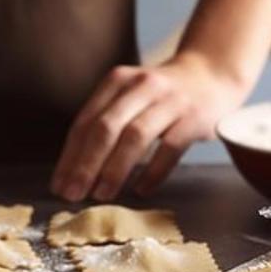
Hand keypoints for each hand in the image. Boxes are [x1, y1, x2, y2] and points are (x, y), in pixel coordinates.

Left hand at [50, 52, 248, 201]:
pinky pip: (170, 147)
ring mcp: (169, 100)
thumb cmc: (161, 96)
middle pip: (105, 128)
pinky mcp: (194, 116)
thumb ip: (106, 122)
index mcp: (117, 81)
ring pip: (135, 136)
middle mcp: (141, 86)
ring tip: (102, 195)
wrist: (212, 75)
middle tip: (73, 194)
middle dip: (85, 164)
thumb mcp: (130, 96)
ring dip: (115, 169)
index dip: (69, 156)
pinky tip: (140, 190)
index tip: (58, 185)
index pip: (85, 121)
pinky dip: (153, 171)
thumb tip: (74, 168)